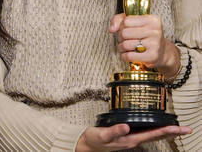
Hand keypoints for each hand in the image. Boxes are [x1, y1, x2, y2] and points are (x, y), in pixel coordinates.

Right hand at [76, 124, 191, 151]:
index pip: (153, 134)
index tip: (179, 128)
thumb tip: (126, 127)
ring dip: (166, 131)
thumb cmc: (94, 141)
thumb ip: (114, 131)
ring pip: (153, 134)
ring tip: (177, 128)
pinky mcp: (127, 136)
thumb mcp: (102, 135)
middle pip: (157, 135)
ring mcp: (131, 139)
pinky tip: (156, 126)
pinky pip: (146, 132)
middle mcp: (133, 140)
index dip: (167, 130)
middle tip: (186, 129)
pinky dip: (155, 129)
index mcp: (130, 140)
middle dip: (172, 132)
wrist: (86, 146)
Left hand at [109, 13, 180, 77]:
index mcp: (152, 19)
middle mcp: (155, 30)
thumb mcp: (135, 23)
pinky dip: (124, 56)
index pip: (126, 21)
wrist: (163, 52)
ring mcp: (155, 44)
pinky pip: (129, 56)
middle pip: (124, 33)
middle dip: (120, 38)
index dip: (122, 27)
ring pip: (125, 45)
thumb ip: (119, 20)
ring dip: (121, 48)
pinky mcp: (152, 56)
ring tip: (126, 48)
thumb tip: (112, 29)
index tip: (126, 30)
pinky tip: (129, 55)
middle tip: (125, 40)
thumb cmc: (145, 36)